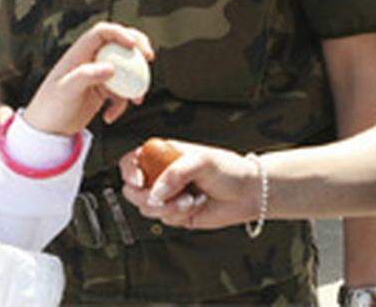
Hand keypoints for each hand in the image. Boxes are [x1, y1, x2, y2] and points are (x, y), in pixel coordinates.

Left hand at [23, 22, 152, 136]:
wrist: (47, 130)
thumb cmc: (50, 107)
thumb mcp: (66, 90)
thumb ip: (87, 76)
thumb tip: (112, 68)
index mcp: (79, 53)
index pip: (102, 32)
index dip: (120, 33)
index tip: (133, 45)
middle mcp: (90, 60)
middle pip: (119, 44)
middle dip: (138, 48)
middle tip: (150, 57)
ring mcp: (98, 75)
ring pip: (125, 70)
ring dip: (135, 84)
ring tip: (137, 100)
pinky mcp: (103, 91)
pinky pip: (121, 92)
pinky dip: (121, 104)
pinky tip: (110, 117)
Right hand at [119, 140, 259, 230]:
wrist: (247, 193)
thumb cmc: (228, 169)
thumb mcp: (201, 160)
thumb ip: (175, 173)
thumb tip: (156, 192)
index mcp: (163, 155)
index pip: (132, 161)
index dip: (129, 172)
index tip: (140, 181)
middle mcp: (162, 175)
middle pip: (132, 189)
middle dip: (146, 196)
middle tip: (162, 196)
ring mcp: (167, 196)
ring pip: (146, 208)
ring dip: (167, 207)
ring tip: (189, 199)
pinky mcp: (175, 214)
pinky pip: (164, 219)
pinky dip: (178, 214)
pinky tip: (195, 205)